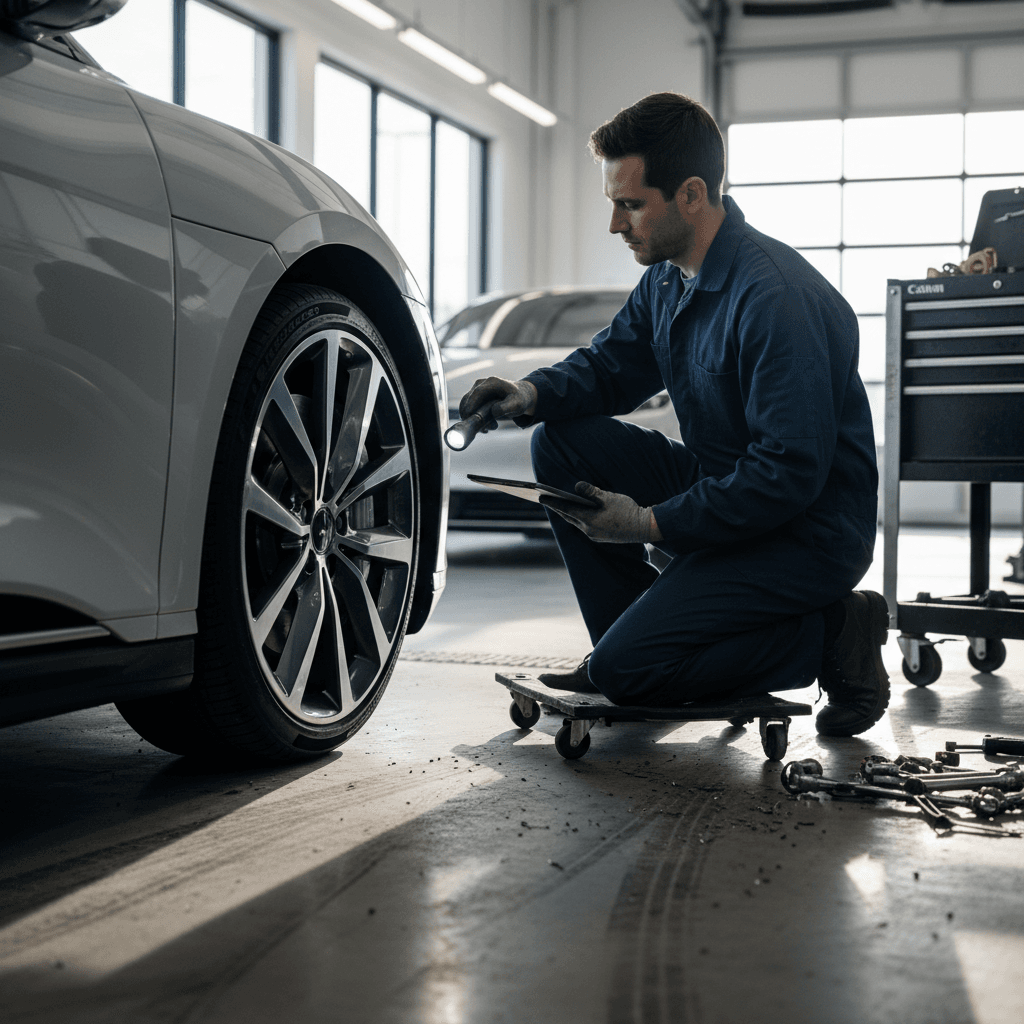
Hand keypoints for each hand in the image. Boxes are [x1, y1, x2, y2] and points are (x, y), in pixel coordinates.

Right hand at [459, 377, 537, 426]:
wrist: (519, 395)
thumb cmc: (519, 399)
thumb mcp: (517, 404)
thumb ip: (506, 407)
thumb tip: (494, 412)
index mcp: (492, 382)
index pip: (477, 392)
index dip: (471, 404)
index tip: (468, 416)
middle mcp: (481, 384)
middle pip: (468, 399)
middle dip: (470, 415)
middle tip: (482, 429)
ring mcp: (476, 390)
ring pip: (465, 405)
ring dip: (471, 418)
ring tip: (487, 429)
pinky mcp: (475, 397)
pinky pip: (468, 408)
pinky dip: (472, 418)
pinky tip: (484, 428)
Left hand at [541, 482, 661, 543]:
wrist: (643, 527)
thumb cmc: (627, 510)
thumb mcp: (609, 497)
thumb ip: (591, 491)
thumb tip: (577, 486)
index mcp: (589, 520)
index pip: (566, 509)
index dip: (552, 502)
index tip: (541, 497)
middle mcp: (588, 530)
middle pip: (568, 517)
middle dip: (558, 508)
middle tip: (546, 499)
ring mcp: (594, 535)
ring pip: (576, 523)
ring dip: (568, 514)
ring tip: (559, 505)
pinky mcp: (600, 537)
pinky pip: (584, 527)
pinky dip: (578, 518)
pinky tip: (578, 513)